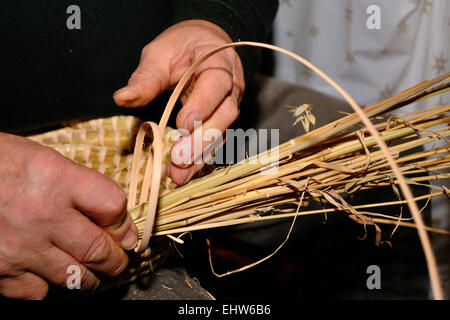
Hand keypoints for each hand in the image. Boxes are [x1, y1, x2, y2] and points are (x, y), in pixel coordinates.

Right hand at [0, 133, 137, 298]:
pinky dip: (48, 286)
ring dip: (89, 277)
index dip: (123, 222)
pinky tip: (47, 273)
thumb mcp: (42, 159)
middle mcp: (41, 215)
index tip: (124, 230)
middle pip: (99, 249)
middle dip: (116, 260)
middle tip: (117, 261)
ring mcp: (20, 247)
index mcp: (56, 178)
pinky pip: (38, 292)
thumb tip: (112, 216)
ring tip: (91, 271)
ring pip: (74, 277)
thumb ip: (80, 185)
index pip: (112, 205)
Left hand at [113, 19, 244, 184]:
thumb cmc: (183, 45)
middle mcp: (231, 87)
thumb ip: (146, 77)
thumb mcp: (160, 53)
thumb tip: (122, 98)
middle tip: (179, 159)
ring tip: (179, 174)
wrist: (204, 43)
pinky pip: (216, 142)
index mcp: (218, 62)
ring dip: (201, 156)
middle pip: (224, 115)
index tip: (183, 124)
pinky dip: (200, 159)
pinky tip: (185, 172)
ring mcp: (228, 106)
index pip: (216, 85)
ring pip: (223, 134)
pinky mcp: (222, 121)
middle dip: (202, 140)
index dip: (202, 105)